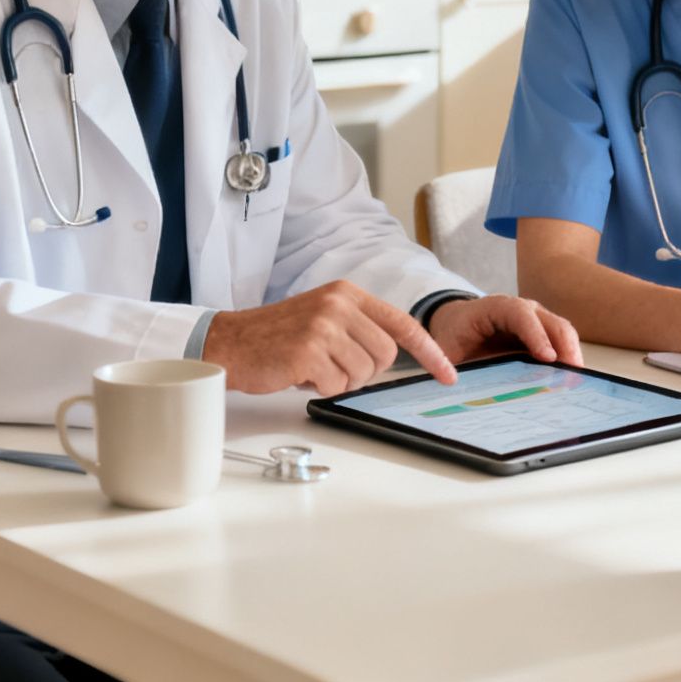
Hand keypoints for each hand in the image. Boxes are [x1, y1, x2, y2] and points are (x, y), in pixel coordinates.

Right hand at [203, 280, 454, 395]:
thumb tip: (398, 355)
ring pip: (364, 373)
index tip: (448, 374)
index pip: (403, 324)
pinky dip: (321, 388)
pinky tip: (299, 374)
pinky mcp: (308, 352)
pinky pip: (337, 386)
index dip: (430, 352)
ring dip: (340, 380)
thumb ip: (360, 327)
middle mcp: (339, 305)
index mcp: (348, 293)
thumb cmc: (278, 335)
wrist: (232, 342)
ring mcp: (324, 327)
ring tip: (313, 366)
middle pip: (386, 356)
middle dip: (364, 371)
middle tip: (334, 366)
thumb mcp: (324, 316)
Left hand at [426, 295, 583, 367]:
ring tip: (575, 382)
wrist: (457, 323)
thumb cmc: (454, 335)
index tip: (547, 358)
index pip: (521, 315)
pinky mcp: (542, 335)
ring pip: (562, 333)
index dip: (536, 335)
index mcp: (496, 308)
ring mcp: (536, 321)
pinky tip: (569, 381)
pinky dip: (568, 360)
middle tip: (573, 375)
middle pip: (552, 322)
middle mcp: (522, 310)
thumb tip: (452, 386)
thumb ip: (448, 364)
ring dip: (571, 355)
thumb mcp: (446, 349)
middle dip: (565, 347)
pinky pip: (561, 344)